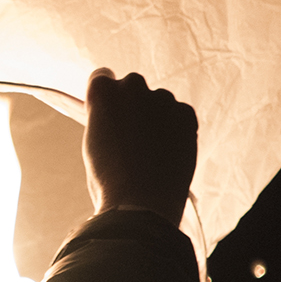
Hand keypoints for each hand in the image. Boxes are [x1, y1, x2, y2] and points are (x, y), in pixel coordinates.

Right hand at [82, 68, 198, 225]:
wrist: (140, 204)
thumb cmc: (109, 178)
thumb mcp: (94, 141)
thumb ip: (105, 117)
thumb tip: (118, 113)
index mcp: (103, 92)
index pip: (102, 77)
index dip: (105, 98)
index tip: (108, 114)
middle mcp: (132, 86)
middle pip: (132, 86)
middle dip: (132, 105)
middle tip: (130, 136)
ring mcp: (162, 98)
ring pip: (159, 101)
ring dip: (156, 117)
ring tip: (150, 151)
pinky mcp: (186, 114)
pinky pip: (180, 114)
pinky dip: (176, 128)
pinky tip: (167, 152)